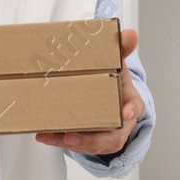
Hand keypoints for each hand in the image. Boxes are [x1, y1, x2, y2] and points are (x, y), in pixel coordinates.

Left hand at [34, 27, 142, 157]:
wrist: (108, 96)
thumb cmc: (113, 81)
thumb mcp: (117, 64)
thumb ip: (121, 49)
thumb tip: (128, 33)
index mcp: (129, 102)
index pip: (135, 107)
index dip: (131, 110)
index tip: (125, 112)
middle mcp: (120, 123)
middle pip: (112, 137)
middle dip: (91, 139)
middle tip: (71, 135)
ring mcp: (105, 135)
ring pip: (92, 145)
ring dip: (71, 143)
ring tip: (50, 136)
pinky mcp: (89, 141)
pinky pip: (78, 146)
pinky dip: (60, 141)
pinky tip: (44, 135)